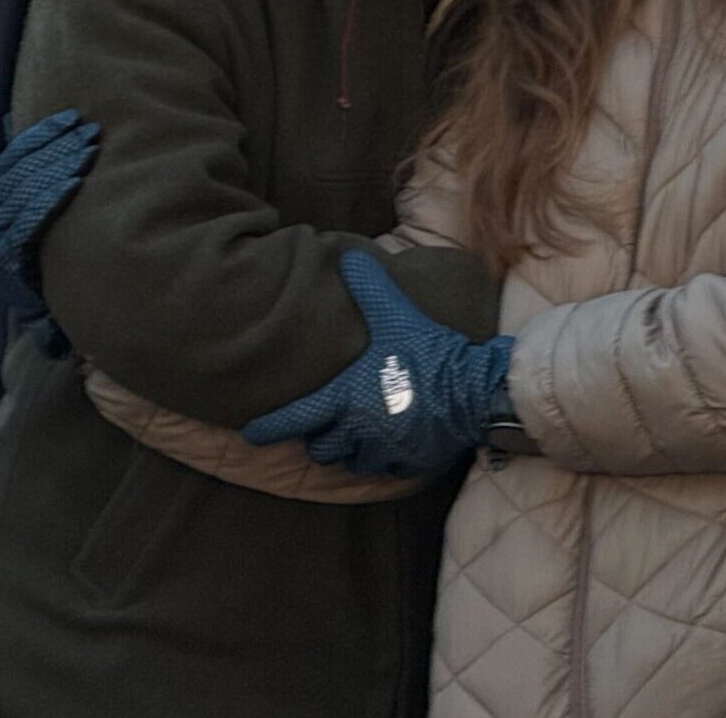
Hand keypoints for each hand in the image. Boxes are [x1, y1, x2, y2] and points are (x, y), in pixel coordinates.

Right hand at [0, 110, 99, 294]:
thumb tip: (11, 118)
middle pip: (25, 167)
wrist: (28, 292)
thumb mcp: (25, 201)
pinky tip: (75, 184)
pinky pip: (30, 220)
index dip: (44, 131)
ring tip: (90, 152)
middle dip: (60, 146)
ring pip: (28, 189)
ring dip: (61, 167)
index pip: (15, 151)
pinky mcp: (5, 252)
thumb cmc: (33, 238)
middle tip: (92, 132)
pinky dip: (52, 199)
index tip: (73, 116)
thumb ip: (23, 164)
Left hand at [240, 249, 513, 477]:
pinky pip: (383, 469)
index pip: (294, 419)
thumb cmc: (428, 352)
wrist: (473, 389)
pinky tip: (388, 441)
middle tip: (323, 423)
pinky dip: (381, 458)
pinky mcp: (409, 462)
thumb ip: (369, 288)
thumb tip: (348, 257)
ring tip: (355, 432)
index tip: (251, 432)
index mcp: (345, 398)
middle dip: (318, 438)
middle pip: (320, 448)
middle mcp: (358, 430)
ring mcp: (384, 450)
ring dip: (349, 450)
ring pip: (350, 461)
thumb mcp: (395, 314)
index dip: (268, 427)